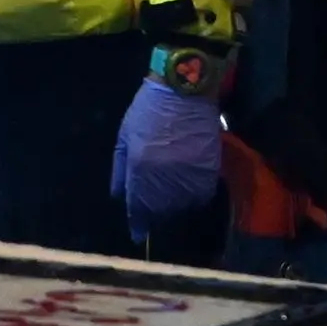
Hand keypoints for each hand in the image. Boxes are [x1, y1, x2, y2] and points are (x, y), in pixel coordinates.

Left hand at [112, 76, 225, 240]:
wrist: (183, 91)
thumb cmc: (148, 111)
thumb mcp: (125, 137)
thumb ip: (120, 170)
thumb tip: (118, 197)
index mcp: (139, 169)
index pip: (137, 207)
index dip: (137, 224)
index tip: (138, 233)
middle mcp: (163, 178)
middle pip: (160, 211)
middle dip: (155, 215)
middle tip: (155, 210)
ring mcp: (187, 175)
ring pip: (182, 207)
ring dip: (176, 207)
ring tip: (173, 197)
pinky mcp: (208, 170)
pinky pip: (201, 196)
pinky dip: (195, 196)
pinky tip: (189, 188)